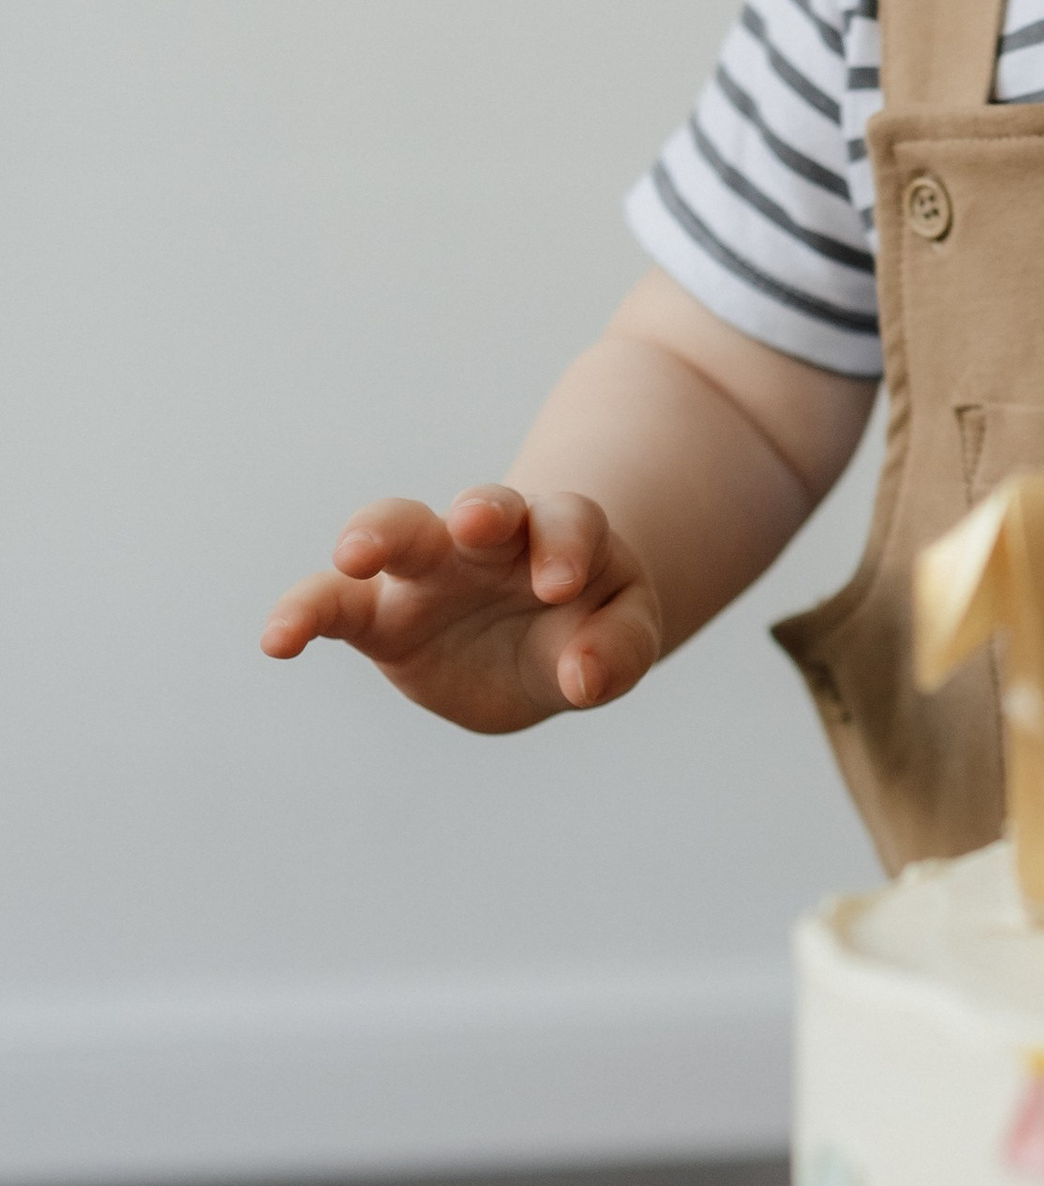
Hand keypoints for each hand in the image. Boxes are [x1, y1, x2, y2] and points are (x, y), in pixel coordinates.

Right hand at [261, 487, 662, 731]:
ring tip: (353, 557)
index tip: (560, 586)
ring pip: (394, 531)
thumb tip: (581, 681)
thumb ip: (615, 651)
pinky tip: (277, 641)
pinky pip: (333, 606)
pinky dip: (303, 615)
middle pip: (479, 504)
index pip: (565, 521)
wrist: (541, 644)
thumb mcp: (623, 636)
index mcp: (558, 533)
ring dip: (374, 535)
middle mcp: (487, 540)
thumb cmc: (589, 624)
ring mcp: (428, 571)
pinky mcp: (380, 616)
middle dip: (476, 508)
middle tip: (472, 521)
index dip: (564, 545)